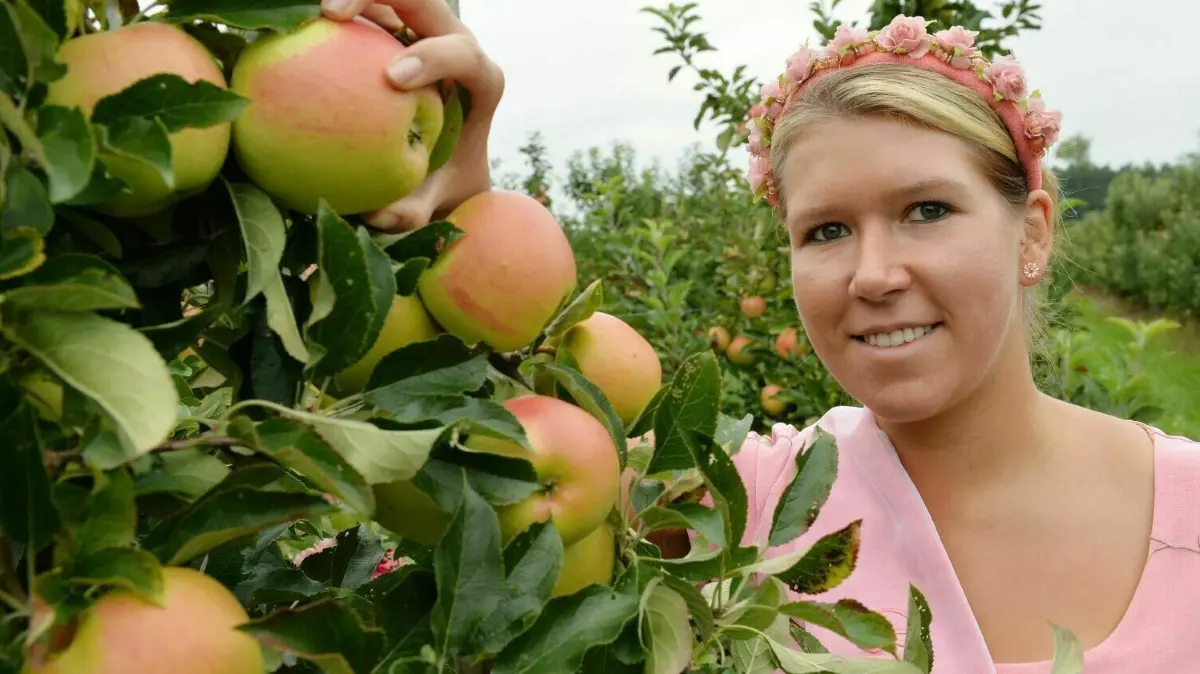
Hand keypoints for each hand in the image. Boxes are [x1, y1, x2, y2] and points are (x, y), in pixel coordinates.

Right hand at [320, 0, 504, 231]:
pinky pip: (364, 14)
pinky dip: (333, 15)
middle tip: (331, 14)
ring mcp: (424, 33)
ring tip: (309, 15)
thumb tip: (377, 216)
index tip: (392, 78)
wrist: (445, 165)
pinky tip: (295, 30)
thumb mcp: (435, 202)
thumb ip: (414, 211)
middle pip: (425, 2)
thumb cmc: (443, 184)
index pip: (464, 56)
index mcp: (481, 82)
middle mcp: (456, 46)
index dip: (433, 58)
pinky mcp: (394, 32)